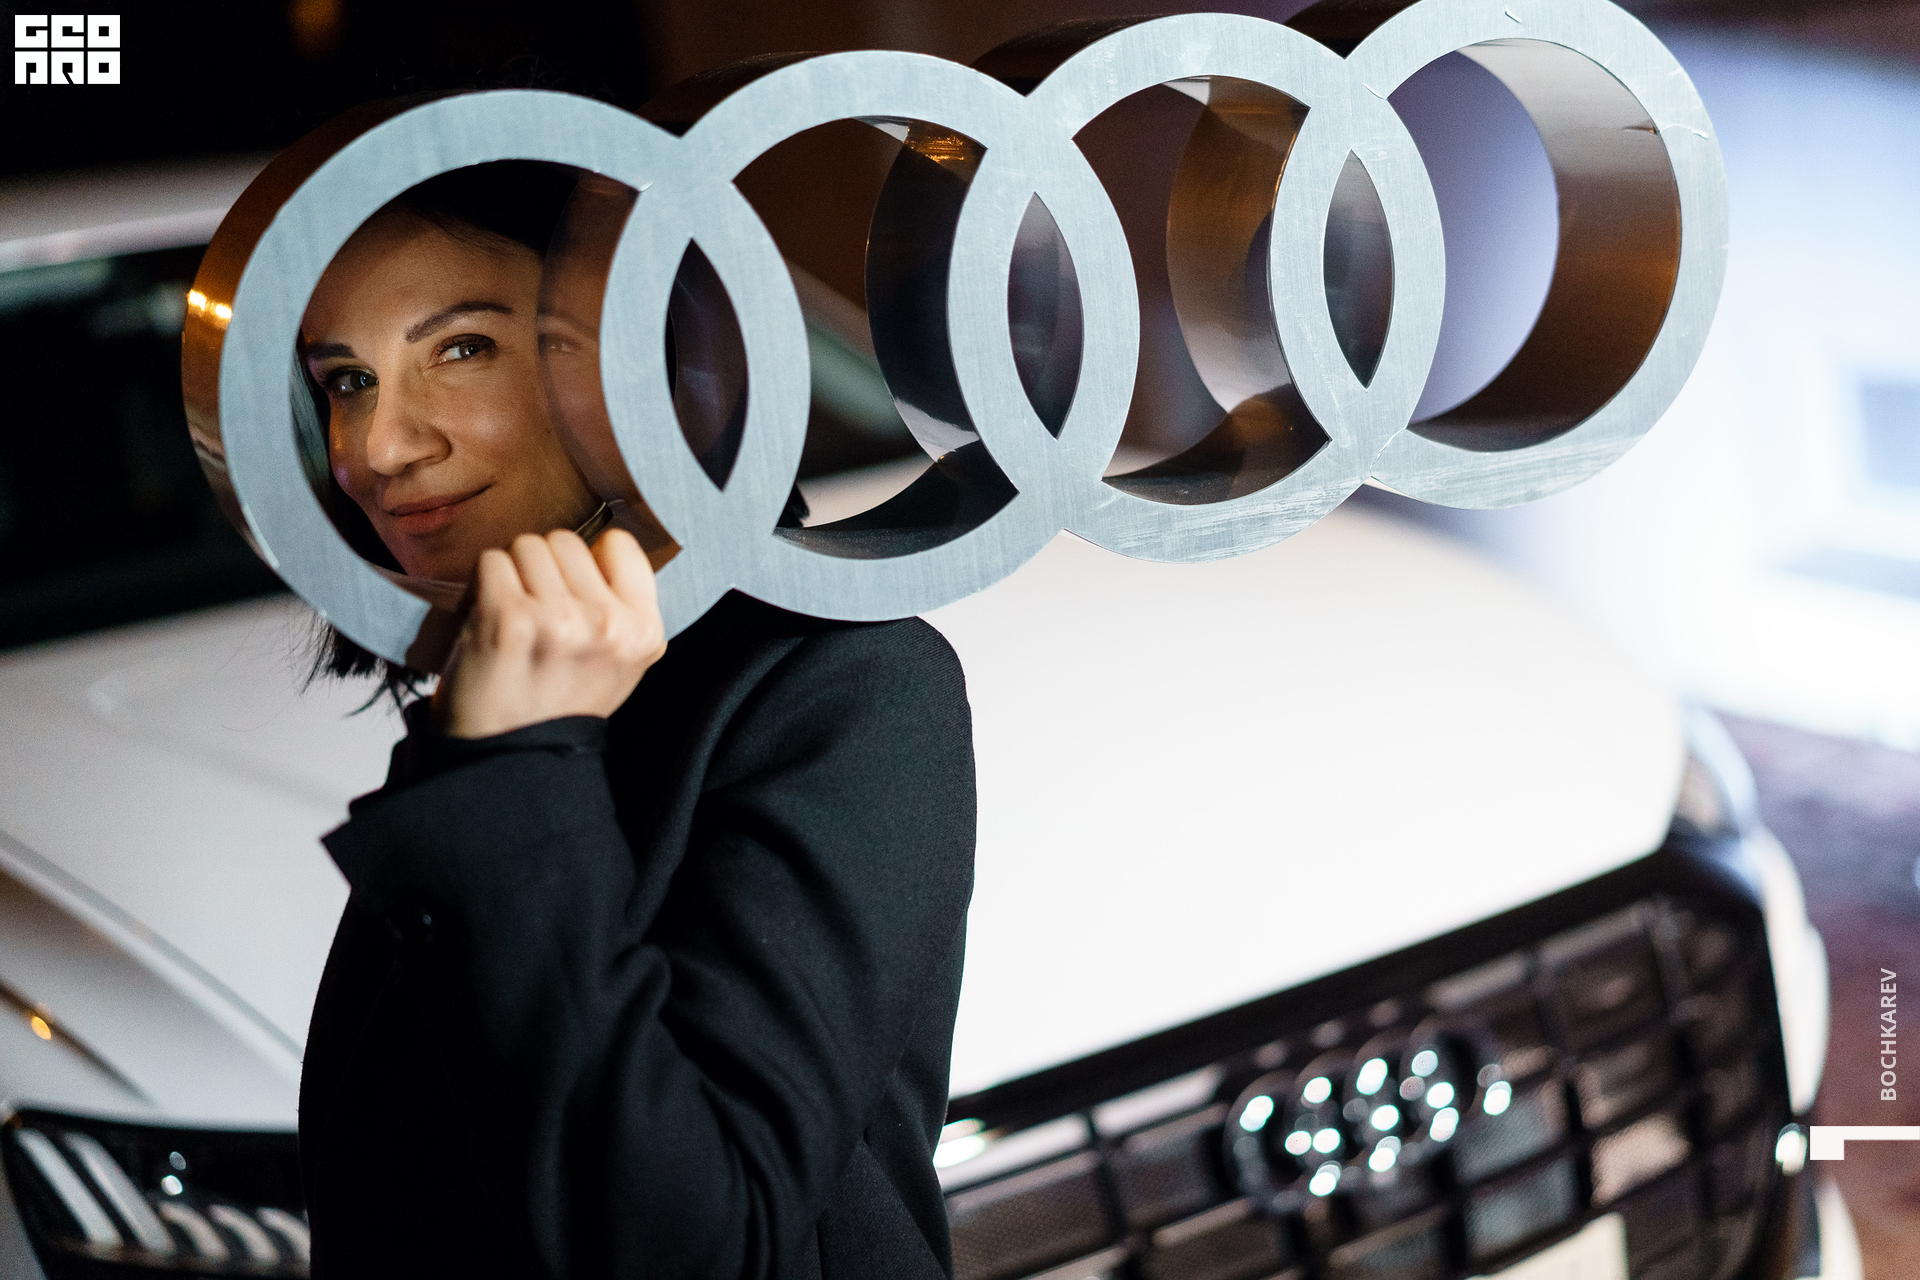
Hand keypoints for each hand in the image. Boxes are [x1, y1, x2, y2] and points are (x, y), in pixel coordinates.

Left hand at [434, 528, 665, 738]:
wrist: (507, 756)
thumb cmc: (557, 704)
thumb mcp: (619, 662)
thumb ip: (622, 606)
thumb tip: (601, 543)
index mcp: (643, 632)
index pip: (620, 544)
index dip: (590, 562)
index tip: (574, 591)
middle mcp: (607, 624)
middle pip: (567, 540)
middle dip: (546, 568)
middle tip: (537, 612)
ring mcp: (558, 619)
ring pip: (527, 546)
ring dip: (513, 574)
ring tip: (514, 618)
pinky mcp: (508, 617)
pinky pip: (491, 561)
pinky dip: (483, 585)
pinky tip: (490, 621)